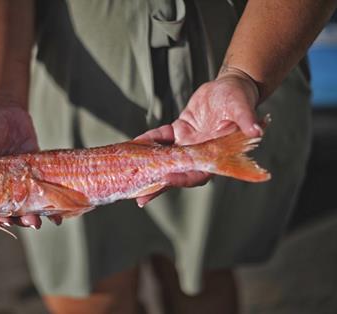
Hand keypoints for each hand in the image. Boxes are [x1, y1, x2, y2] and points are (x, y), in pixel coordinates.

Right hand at [0, 104, 46, 228]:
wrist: (3, 105)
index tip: (6, 223)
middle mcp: (3, 181)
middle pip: (14, 205)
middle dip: (22, 217)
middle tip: (33, 224)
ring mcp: (21, 173)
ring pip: (30, 198)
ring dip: (37, 210)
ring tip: (46, 220)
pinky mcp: (35, 163)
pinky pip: (44, 182)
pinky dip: (50, 194)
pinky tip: (60, 206)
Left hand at [135, 69, 262, 206]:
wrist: (231, 86)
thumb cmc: (240, 98)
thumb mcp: (244, 107)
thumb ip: (247, 120)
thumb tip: (257, 130)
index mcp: (215, 154)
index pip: (198, 174)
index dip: (182, 178)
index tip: (166, 179)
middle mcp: (199, 153)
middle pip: (177, 173)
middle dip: (159, 185)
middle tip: (140, 198)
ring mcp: (188, 143)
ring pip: (166, 158)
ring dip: (148, 166)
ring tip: (129, 175)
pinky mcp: (180, 130)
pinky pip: (162, 138)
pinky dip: (149, 140)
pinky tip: (134, 144)